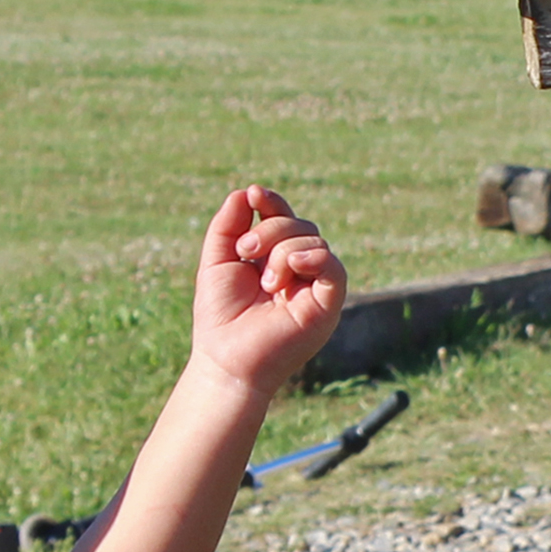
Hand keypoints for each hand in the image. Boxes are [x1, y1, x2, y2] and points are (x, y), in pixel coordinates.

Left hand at [192, 185, 345, 391]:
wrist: (227, 359)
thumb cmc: (220, 316)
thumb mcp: (217, 261)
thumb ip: (228, 225)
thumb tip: (246, 192)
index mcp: (275, 258)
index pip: (283, 218)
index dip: (272, 202)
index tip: (254, 195)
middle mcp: (299, 270)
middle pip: (300, 224)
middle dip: (270, 229)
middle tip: (245, 252)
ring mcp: (314, 286)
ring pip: (313, 240)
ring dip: (282, 250)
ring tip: (264, 282)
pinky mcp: (328, 304)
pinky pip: (333, 266)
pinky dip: (312, 257)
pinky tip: (289, 270)